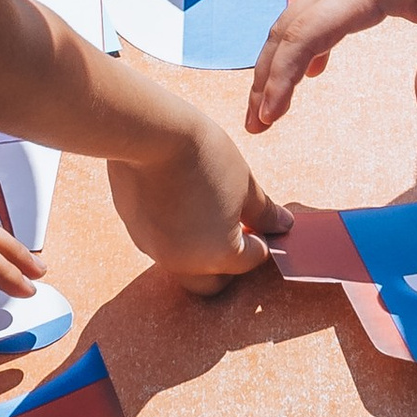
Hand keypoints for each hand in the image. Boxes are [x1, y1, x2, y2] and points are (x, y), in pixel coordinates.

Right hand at [108, 111, 290, 293]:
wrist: (148, 132)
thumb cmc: (204, 157)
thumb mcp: (244, 184)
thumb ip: (264, 213)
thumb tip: (282, 226)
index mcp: (219, 255)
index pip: (251, 261)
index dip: (261, 240)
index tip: (260, 220)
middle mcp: (184, 263)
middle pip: (213, 284)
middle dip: (227, 265)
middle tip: (235, 230)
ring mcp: (154, 249)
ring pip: (183, 263)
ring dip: (197, 248)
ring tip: (204, 207)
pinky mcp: (133, 230)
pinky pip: (159, 242)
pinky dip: (172, 231)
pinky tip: (176, 197)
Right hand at [246, 0, 416, 131]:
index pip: (305, 37)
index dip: (282, 79)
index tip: (269, 115)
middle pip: (284, 32)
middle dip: (264, 78)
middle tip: (254, 125)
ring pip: (292, 21)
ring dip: (277, 62)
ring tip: (269, 104)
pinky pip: (314, 13)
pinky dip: (303, 45)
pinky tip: (314, 72)